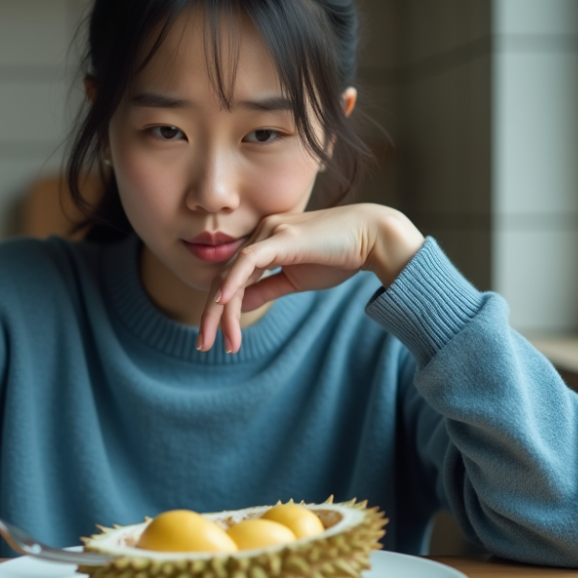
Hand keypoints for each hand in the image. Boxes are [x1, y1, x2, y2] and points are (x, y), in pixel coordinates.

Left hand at [198, 204, 424, 353]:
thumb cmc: (339, 257)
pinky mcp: (281, 237)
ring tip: (218, 340)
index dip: (221, 310)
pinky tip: (223, 303)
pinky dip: (233, 282)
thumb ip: (265, 290)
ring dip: (221, 310)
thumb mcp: (294, 280)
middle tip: (204, 345)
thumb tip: (236, 305)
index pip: (231, 278)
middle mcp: (261, 233)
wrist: (373, 238)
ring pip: (232, 274)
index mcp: (263, 241)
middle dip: (212, 315)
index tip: (220, 340)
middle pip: (224, 277)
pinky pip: (248, 260)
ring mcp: (269, 231)